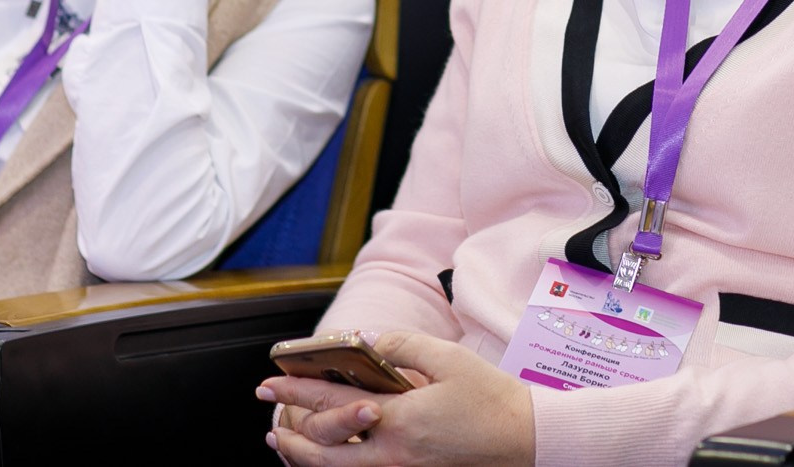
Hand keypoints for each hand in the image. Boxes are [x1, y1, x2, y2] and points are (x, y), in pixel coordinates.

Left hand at [260, 330, 534, 466]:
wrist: (525, 442)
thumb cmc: (490, 399)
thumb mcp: (447, 359)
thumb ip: (399, 346)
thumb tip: (363, 340)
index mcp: (399, 419)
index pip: (331, 402)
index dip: (295, 389)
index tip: (269, 380)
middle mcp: (391, 454)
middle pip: (320, 449)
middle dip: (288, 428)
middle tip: (268, 412)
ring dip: (302, 455)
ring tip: (283, 440)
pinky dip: (331, 466)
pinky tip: (324, 456)